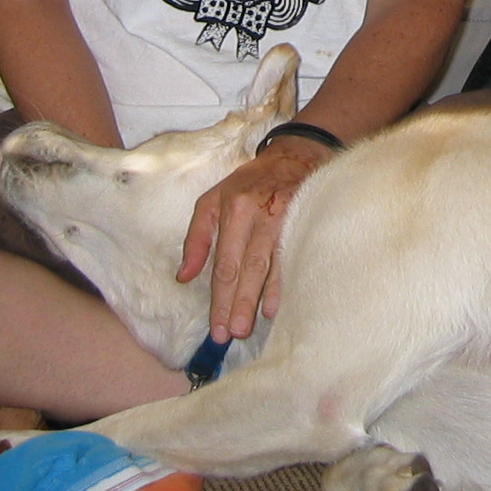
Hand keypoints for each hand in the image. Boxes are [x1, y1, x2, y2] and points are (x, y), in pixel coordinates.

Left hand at [176, 138, 334, 342]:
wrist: (297, 155)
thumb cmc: (250, 183)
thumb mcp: (213, 199)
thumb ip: (197, 237)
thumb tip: (184, 276)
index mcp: (234, 208)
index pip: (225, 262)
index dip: (219, 297)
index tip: (216, 328)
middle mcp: (260, 214)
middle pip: (248, 266)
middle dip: (238, 303)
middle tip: (232, 334)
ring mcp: (287, 218)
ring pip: (272, 264)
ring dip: (261, 297)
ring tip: (252, 324)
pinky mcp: (307, 220)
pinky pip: (294, 256)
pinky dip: (285, 282)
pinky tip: (279, 303)